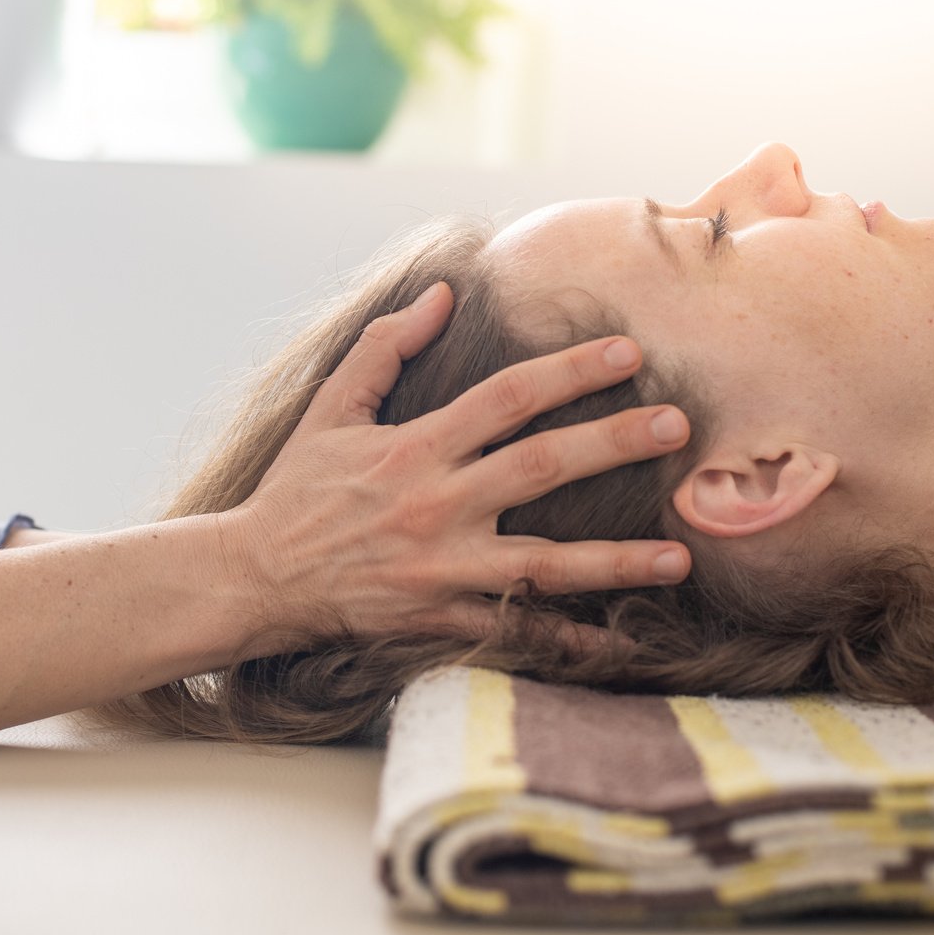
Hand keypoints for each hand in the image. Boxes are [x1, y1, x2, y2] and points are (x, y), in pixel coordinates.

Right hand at [223, 280, 691, 658]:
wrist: (254, 577)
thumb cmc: (296, 491)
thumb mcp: (330, 410)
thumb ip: (384, 348)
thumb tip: (440, 294)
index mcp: (415, 447)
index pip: (507, 398)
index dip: (570, 371)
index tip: (628, 354)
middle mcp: (436, 504)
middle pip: (541, 467)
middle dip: (613, 443)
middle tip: (676, 426)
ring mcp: (442, 567)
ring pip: (544, 562)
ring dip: (615, 561)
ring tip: (679, 556)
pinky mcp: (439, 617)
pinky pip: (515, 631)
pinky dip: (566, 638)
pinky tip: (620, 640)